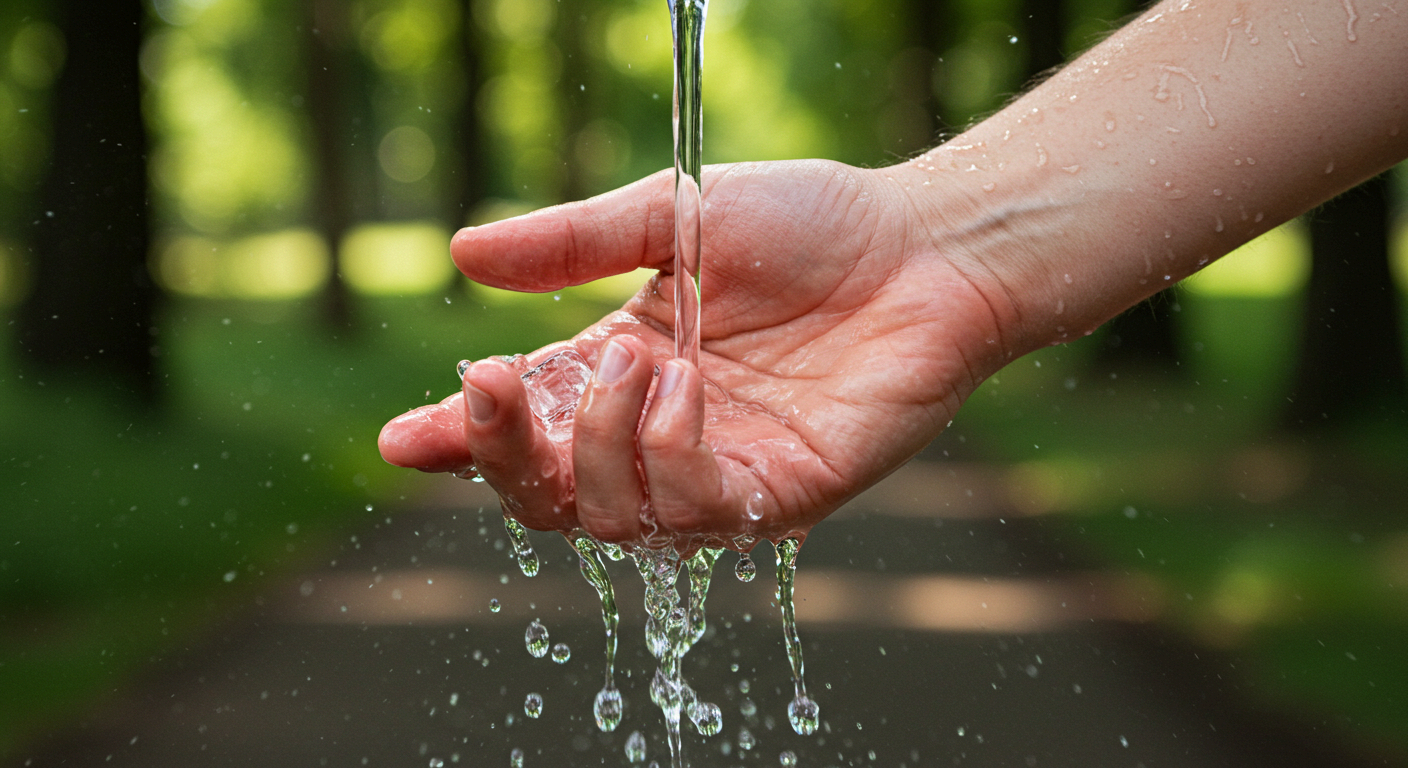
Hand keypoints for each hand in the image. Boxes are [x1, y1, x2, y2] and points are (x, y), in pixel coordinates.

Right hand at [378, 159, 1007, 543]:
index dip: (460, 437)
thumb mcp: (672, 218)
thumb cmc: (810, 225)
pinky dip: (669, 453)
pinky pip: (694, 513)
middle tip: (489, 385)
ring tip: (641, 357)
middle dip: (499, 455)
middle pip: (547, 495)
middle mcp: (659, 435)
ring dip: (598, 441)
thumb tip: (463, 256)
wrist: (924, 245)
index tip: (402, 435)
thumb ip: (571, 244)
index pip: (524, 424)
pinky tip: (689, 388)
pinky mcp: (779, 496)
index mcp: (622, 370)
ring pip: (609, 517)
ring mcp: (718, 472)